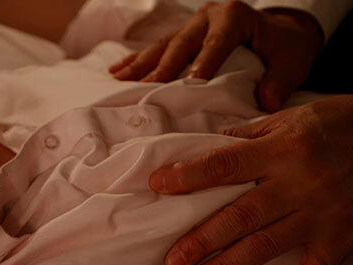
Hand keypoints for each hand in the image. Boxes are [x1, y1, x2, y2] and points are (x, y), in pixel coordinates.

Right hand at [109, 0, 322, 111]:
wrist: (282, 33)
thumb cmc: (285, 47)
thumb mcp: (293, 62)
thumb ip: (281, 82)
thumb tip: (266, 103)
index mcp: (235, 17)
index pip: (217, 41)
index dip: (203, 61)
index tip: (191, 83)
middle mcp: (208, 16)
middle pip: (181, 43)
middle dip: (161, 66)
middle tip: (145, 88)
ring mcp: (191, 25)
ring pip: (162, 45)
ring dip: (140, 64)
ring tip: (119, 79)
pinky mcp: (180, 36)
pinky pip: (155, 49)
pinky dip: (135, 61)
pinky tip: (115, 71)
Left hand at [149, 95, 352, 264]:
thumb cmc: (337, 125)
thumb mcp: (291, 119)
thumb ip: (248, 138)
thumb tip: (201, 149)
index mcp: (283, 149)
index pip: (226, 163)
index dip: (189, 175)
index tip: (157, 186)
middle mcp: (299, 183)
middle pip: (241, 215)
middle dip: (202, 239)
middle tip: (171, 261)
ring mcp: (321, 214)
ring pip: (267, 246)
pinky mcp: (340, 238)